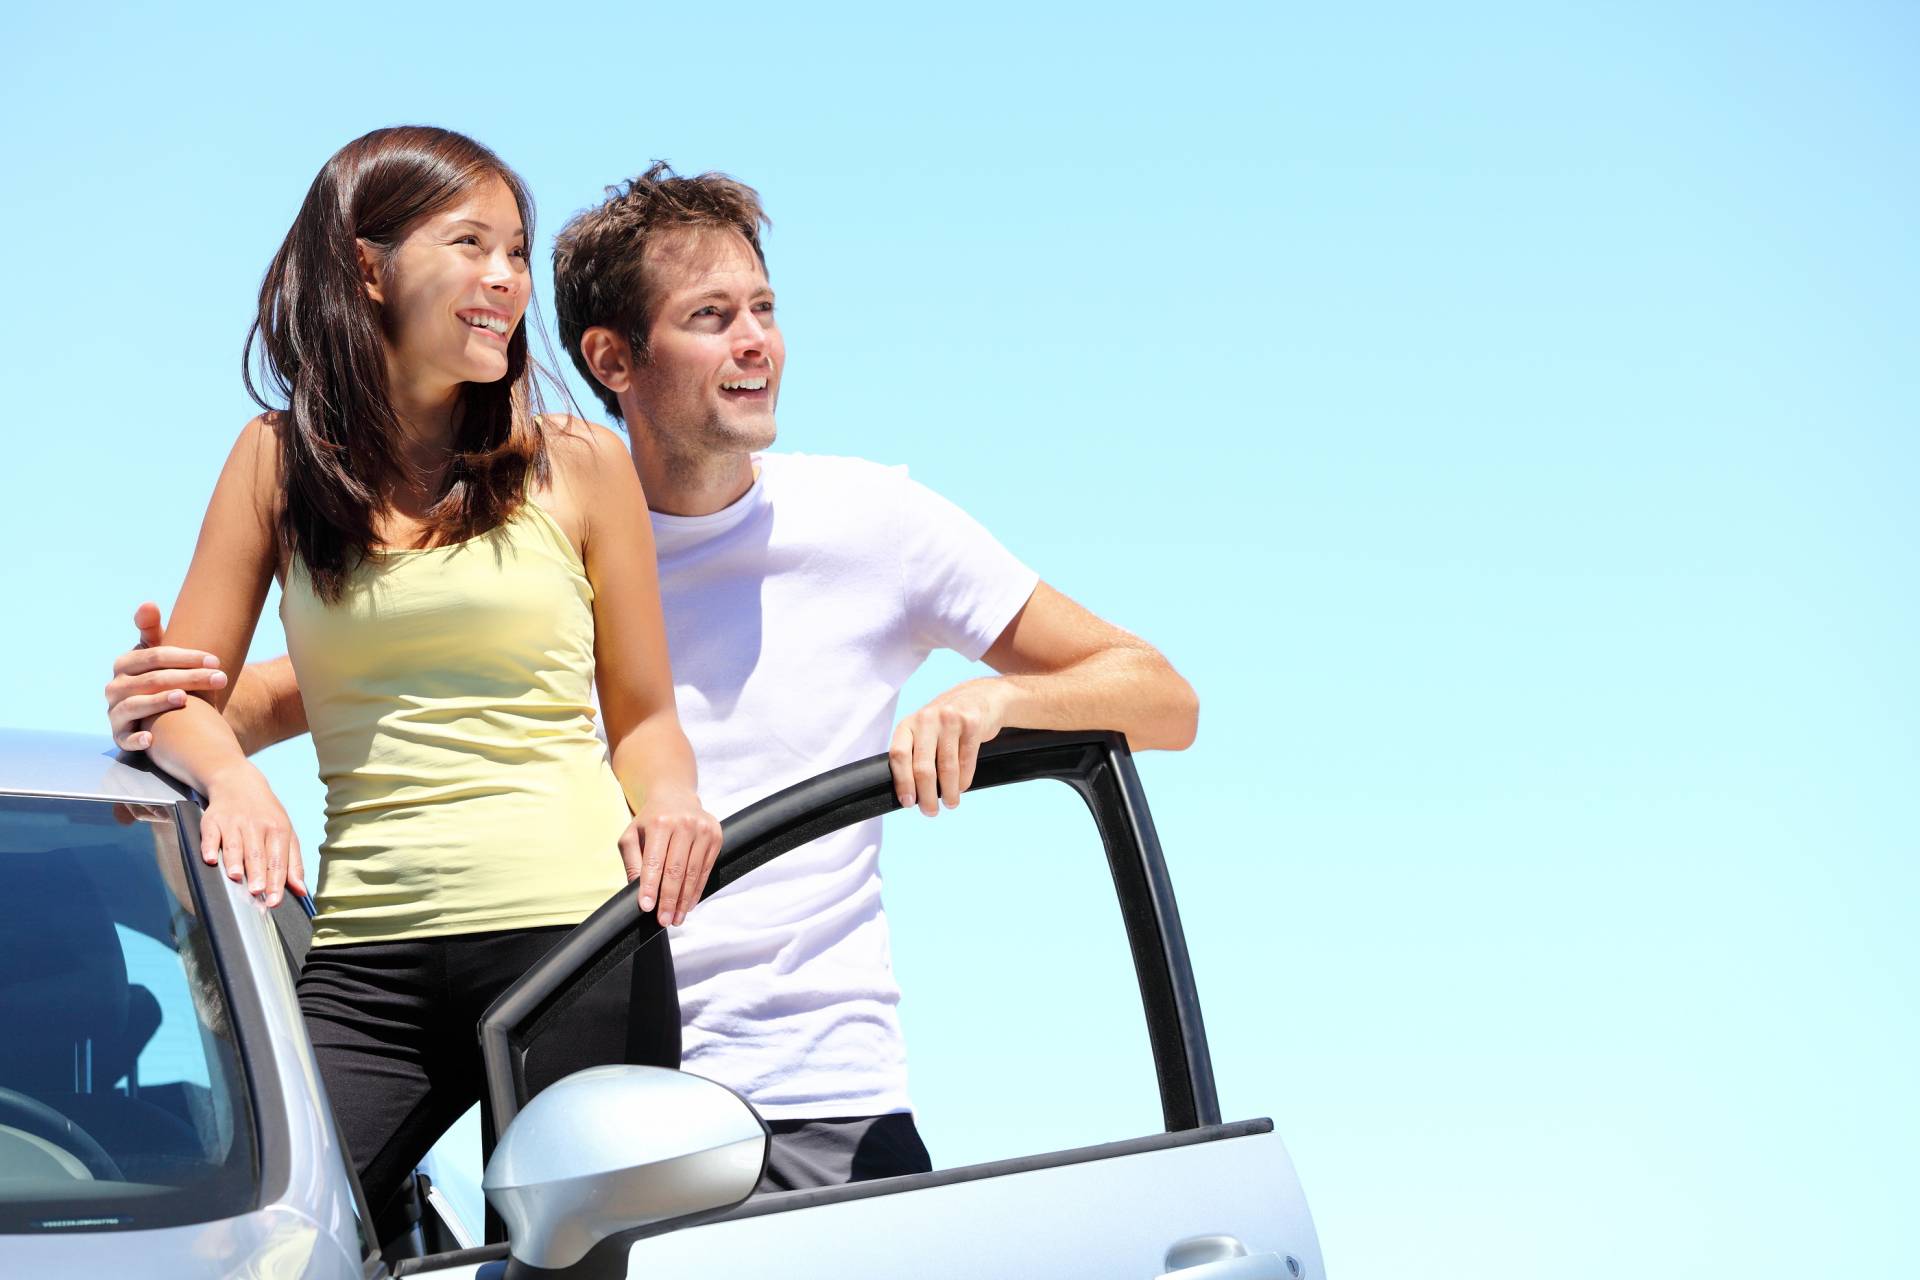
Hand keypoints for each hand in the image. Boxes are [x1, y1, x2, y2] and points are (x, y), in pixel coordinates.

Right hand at [106, 602, 226, 750]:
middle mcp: (115, 687)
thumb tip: (148, 603)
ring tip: (185, 698)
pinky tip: (152, 739)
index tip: (216, 661)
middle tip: (221, 679)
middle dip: (189, 678)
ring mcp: (116, 711)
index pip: (155, 656)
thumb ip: (151, 629)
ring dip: (159, 702)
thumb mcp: (155, 653)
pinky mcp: (119, 735)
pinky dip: (136, 739)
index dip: (186, 657)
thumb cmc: (158, 675)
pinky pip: (124, 738)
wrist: (154, 712)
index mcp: (125, 663)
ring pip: (136, 705)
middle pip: (153, 680)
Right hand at [201, 761, 306, 906]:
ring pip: (235, 845)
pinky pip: (210, 835)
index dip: (277, 881)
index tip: (274, 900)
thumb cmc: (266, 814)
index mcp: (278, 829)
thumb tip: (301, 890)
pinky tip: (210, 859)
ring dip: (235, 861)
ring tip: (237, 878)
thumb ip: (293, 863)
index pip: (279, 859)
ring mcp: (233, 822)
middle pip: (257, 854)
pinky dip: (209, 847)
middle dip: (258, 873)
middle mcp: (256, 825)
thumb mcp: (286, 832)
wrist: (238, 783)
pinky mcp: (212, 821)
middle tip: (257, 892)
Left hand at [616, 785, 721, 927]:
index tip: (646, 908)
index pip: (654, 861)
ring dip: (683, 900)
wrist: (676, 796)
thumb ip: (632, 861)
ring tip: (675, 919)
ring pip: (693, 873)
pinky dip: (697, 891)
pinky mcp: (716, 837)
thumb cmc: (649, 821)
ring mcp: (703, 830)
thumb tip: (636, 890)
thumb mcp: (632, 835)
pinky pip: (706, 870)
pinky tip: (688, 905)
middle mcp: (684, 824)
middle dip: (668, 899)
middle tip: (663, 921)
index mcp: (660, 822)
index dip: (649, 886)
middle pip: (676, 870)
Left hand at [889, 680, 1009, 815]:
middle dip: (926, 795)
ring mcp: (950, 720)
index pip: (899, 755)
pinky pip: (966, 762)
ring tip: (950, 803)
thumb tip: (909, 793)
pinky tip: (961, 788)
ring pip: (946, 768)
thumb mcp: (924, 729)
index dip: (902, 782)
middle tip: (930, 811)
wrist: (980, 697)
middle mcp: (926, 719)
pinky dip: (964, 781)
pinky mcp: (972, 724)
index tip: (908, 802)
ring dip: (949, 792)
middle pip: (923, 767)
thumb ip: (914, 753)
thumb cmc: (946, 722)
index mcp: (909, 723)